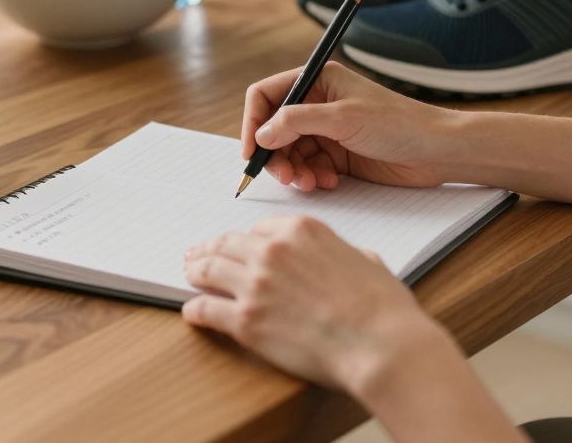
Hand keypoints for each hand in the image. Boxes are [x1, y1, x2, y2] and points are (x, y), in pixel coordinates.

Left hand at [181, 214, 449, 391]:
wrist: (379, 344)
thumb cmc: (382, 308)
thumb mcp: (366, 260)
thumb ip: (341, 252)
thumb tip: (339, 260)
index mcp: (301, 230)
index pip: (260, 228)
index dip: (248, 241)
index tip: (240, 248)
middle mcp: (272, 251)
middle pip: (226, 243)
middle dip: (210, 249)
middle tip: (198, 255)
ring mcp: (255, 285)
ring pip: (207, 270)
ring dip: (195, 272)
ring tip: (189, 276)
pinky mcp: (245, 321)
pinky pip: (205, 310)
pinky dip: (194, 310)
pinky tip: (191, 313)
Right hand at [241, 62, 464, 189]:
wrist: (436, 151)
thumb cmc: (398, 123)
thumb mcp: (343, 118)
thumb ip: (297, 122)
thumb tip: (262, 134)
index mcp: (318, 80)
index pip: (267, 95)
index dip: (253, 123)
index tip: (251, 152)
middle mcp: (318, 103)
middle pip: (274, 129)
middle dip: (275, 154)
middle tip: (285, 177)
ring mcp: (327, 130)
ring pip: (289, 152)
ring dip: (293, 171)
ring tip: (310, 183)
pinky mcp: (337, 155)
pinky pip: (308, 167)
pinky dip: (311, 178)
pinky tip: (329, 182)